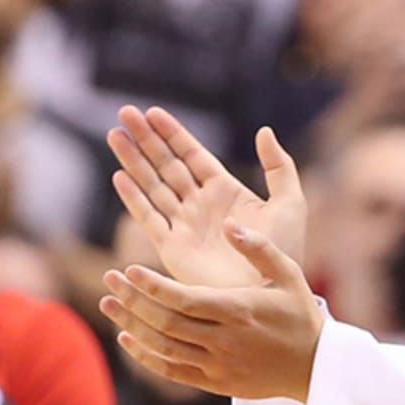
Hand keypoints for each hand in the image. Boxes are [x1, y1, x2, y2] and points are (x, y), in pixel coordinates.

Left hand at [100, 220, 323, 400]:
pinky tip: (127, 337)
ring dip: (130, 325)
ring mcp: (216, 364)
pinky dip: (144, 355)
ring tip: (109, 303)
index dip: (152, 286)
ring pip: (162, 346)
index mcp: (239, 310)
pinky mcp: (213, 382)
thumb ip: (259, 248)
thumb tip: (228, 224)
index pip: (184, 299)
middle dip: (132, 300)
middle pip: (164, 322)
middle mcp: (224, 340)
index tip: (129, 269)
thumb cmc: (300, 314)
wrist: (314, 367)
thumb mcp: (289, 274)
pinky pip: (169, 370)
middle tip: (110, 280)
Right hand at [107, 106, 305, 287]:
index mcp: (225, 190)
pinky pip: (149, 218)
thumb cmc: (285, 250)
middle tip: (125, 112)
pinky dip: (134, 198)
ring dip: (133, 160)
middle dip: (146, 139)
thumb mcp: (290, 202)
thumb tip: (264, 130)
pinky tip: (120, 176)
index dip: (173, 134)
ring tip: (114, 134)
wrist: (271, 292)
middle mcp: (200, 204)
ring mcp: (184, 225)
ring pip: (153, 185)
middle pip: (166, 164)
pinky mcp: (173, 249)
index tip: (153, 112)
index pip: (192, 155)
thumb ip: (278, 166)